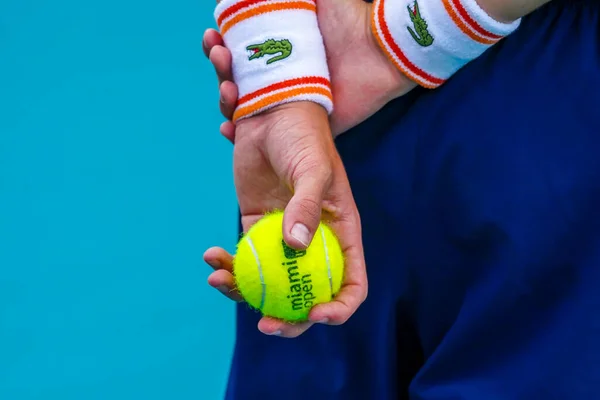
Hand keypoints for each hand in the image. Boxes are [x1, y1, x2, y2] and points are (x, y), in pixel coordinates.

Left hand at [202, 101, 367, 337]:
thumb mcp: (314, 169)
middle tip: (264, 324)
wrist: (272, 113)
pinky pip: (243, 257)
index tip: (312, 314)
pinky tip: (212, 255)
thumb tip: (296, 247)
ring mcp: (281, 237)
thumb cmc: (303, 138)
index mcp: (340, 234)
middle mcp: (314, 242)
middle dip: (287, 317)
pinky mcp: (253, 226)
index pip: (351, 283)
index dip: (337, 308)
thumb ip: (308, 206)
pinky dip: (228, 264)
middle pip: (307, 294)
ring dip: (245, 292)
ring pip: (269, 281)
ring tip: (220, 279)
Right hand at [203, 0, 416, 136]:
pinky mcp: (307, 126)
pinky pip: (271, 138)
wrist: (381, 52)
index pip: (241, 54)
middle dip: (221, 67)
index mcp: (280, 52)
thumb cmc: (352, 21)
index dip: (223, 48)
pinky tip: (227, 128)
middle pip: (239, 79)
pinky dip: (242, 134)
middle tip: (216, 52)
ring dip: (226, 97)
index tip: (213, 37)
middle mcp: (282, 78)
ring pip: (247, 107)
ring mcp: (292, 103)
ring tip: (225, 88)